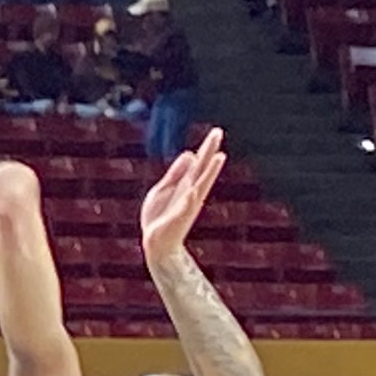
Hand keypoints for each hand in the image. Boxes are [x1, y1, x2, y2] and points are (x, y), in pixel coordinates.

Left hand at [138, 128, 229, 271]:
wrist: (157, 243)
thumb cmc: (160, 217)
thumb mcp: (163, 188)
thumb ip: (176, 173)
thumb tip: (189, 154)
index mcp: (186, 185)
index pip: (199, 163)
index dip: (207, 148)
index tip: (217, 132)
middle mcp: (191, 192)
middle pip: (202, 168)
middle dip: (209, 151)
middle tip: (219, 132)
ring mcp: (187, 204)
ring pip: (201, 184)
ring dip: (210, 171)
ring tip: (219, 157)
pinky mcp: (180, 217)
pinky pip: (187, 206)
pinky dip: (191, 198)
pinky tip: (195, 189)